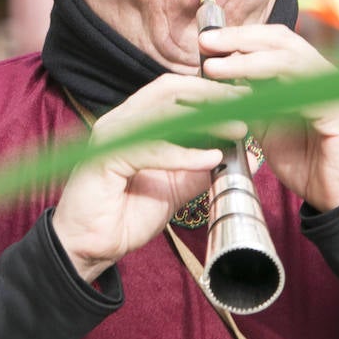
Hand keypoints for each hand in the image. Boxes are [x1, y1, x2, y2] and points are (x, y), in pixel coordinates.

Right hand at [52, 75, 248, 282]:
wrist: (92, 248)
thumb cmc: (128, 214)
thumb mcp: (178, 188)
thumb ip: (205, 170)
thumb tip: (245, 156)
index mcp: (137, 121)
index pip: (176, 90)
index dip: (211, 90)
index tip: (247, 98)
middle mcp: (123, 121)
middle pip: (171, 90)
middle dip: (212, 94)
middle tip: (246, 104)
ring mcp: (111, 136)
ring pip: (162, 113)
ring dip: (205, 119)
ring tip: (238, 129)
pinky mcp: (104, 159)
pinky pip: (149, 150)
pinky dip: (183, 153)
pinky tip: (211, 159)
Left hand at [197, 24, 338, 212]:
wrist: (334, 195)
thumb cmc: (302, 160)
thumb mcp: (265, 125)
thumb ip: (248, 100)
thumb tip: (217, 79)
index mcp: (304, 72)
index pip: (272, 40)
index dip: (239, 36)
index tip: (206, 41)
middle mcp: (320, 73)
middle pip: (280, 40)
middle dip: (239, 38)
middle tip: (206, 42)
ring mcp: (332, 89)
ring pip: (288, 60)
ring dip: (247, 61)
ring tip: (215, 67)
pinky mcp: (338, 111)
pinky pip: (301, 93)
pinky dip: (269, 91)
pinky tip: (242, 95)